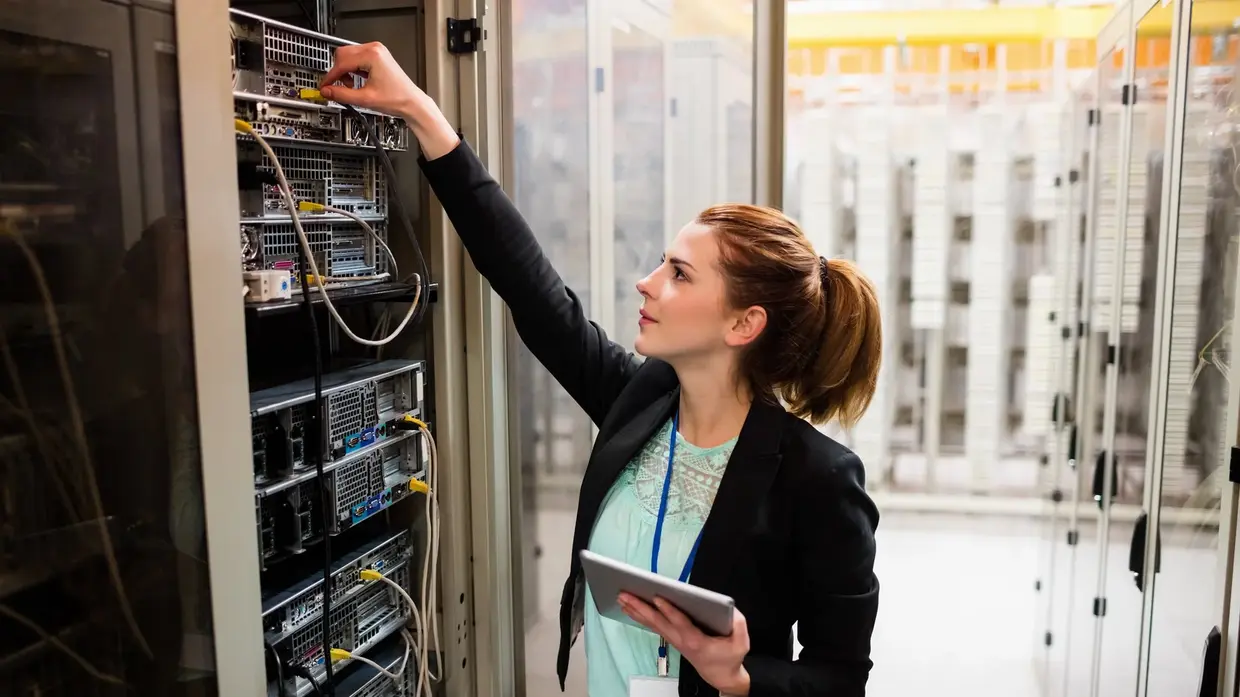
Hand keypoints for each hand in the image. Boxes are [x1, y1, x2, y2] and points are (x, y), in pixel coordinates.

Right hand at [320, 42, 425, 118]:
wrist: (412, 102)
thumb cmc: (397, 99)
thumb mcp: (365, 99)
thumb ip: (342, 95)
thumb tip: (327, 92)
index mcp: (372, 55)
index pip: (342, 62)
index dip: (330, 76)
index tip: (324, 86)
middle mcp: (374, 49)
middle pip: (342, 54)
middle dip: (337, 72)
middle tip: (336, 87)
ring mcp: (376, 51)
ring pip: (348, 55)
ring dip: (345, 71)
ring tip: (351, 86)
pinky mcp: (377, 56)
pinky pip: (357, 58)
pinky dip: (352, 69)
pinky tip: (357, 81)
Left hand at [618, 593, 750, 695]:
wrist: (721, 677)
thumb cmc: (729, 657)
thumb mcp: (741, 642)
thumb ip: (737, 623)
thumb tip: (728, 608)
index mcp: (697, 640)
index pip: (680, 623)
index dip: (669, 610)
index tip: (658, 597)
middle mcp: (681, 640)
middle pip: (658, 622)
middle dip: (641, 607)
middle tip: (625, 595)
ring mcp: (675, 640)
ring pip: (653, 624)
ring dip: (636, 611)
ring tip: (622, 598)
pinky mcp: (673, 639)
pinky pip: (654, 626)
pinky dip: (641, 617)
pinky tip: (631, 609)